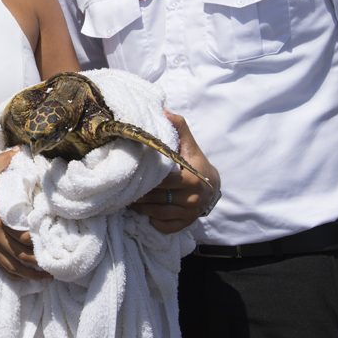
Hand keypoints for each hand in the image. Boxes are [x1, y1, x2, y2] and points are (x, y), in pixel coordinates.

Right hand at [0, 149, 48, 279]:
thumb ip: (2, 160)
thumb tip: (19, 148)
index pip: (23, 233)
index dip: (40, 238)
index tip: (55, 237)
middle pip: (22, 254)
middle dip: (41, 260)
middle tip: (59, 260)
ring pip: (14, 266)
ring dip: (32, 274)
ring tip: (49, 276)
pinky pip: (3, 267)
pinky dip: (16, 275)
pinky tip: (27, 278)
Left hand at [130, 112, 220, 232]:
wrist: (213, 185)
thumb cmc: (195, 161)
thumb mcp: (188, 143)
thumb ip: (178, 127)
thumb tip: (163, 110)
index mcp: (191, 178)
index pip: (160, 180)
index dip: (144, 176)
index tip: (130, 172)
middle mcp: (193, 198)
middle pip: (155, 198)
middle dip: (138, 192)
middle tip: (124, 185)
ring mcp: (190, 214)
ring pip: (155, 213)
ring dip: (140, 206)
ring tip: (130, 196)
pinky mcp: (186, 224)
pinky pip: (163, 226)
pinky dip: (151, 220)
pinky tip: (145, 211)